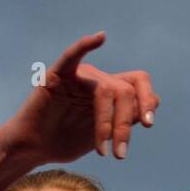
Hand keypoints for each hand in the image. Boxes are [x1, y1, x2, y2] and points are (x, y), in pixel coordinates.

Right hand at [0, 31, 159, 164]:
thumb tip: (155, 101)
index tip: (148, 124)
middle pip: (125, 90)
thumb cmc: (64, 140)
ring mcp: (78, 77)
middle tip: (120, 153)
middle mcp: (96, 80)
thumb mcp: (101, 135)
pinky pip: (72, 56)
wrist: (33, 148)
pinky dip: (85, 44)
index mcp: (109, 91)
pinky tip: (100, 38)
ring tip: (104, 152)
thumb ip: (125, 119)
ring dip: (109, 124)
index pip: (138, 84)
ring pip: (106, 90)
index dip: (147, 100)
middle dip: (125, 124)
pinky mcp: (58, 76)